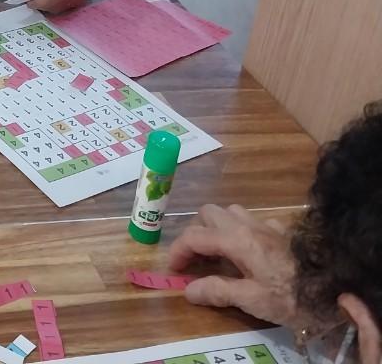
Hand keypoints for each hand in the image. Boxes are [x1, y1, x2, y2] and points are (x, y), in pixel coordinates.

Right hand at [167, 204, 305, 328]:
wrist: (337, 289)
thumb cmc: (292, 296)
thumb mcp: (252, 300)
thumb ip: (218, 291)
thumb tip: (188, 289)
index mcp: (236, 240)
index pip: (195, 236)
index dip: (179, 250)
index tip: (175, 269)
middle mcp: (248, 225)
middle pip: (209, 213)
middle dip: (196, 231)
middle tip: (196, 258)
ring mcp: (267, 225)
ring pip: (231, 212)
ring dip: (218, 227)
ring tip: (219, 253)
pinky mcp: (284, 232)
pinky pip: (256, 221)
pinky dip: (244, 231)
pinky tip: (252, 252)